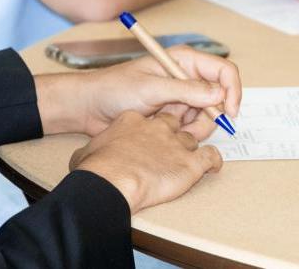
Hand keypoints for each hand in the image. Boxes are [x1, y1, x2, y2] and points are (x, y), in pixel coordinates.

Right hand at [70, 111, 222, 213]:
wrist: (112, 181)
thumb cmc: (97, 167)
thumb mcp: (88, 150)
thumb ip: (95, 148)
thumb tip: (85, 156)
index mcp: (135, 121)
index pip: (150, 117)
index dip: (152, 127)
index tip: (148, 137)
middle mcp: (159, 127)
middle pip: (176, 121)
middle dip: (177, 128)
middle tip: (175, 139)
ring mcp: (176, 143)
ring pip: (194, 136)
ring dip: (193, 145)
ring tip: (190, 156)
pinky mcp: (190, 162)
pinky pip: (211, 156)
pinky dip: (214, 161)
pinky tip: (211, 166)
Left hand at [80, 45, 240, 139]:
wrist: (90, 107)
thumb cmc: (115, 89)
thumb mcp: (152, 89)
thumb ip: (187, 91)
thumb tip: (220, 94)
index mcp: (185, 60)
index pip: (224, 71)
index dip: (232, 90)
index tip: (229, 112)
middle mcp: (188, 76)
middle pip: (220, 97)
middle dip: (211, 115)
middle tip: (189, 127)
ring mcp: (183, 97)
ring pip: (208, 115)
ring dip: (194, 126)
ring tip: (167, 125)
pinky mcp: (176, 113)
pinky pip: (194, 126)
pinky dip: (184, 132)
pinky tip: (163, 129)